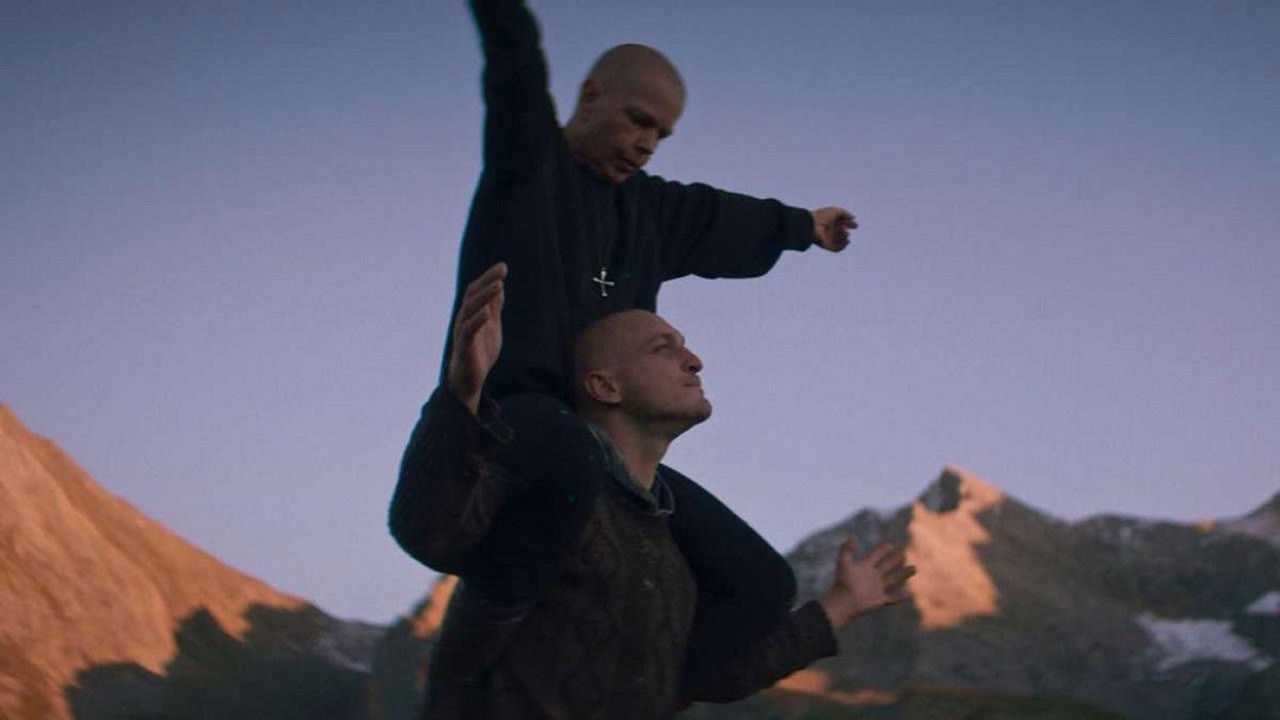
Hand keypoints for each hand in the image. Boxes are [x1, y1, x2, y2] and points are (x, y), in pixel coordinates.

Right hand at [446, 262, 506, 413]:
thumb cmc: (480, 352)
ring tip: (498, 285)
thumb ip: (494, 308)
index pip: (478, 290)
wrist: (469, 379)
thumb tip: (499, 287)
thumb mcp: (492, 326)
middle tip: (501, 269)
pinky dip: (478, 320)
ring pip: (471, 309)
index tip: (503, 266)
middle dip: (487, 280)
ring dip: (485, 296)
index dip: (489, 277)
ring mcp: (463, 331)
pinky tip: (488, 312)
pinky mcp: (464, 346)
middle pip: (473, 294)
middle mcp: (465, 318)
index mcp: (472, 313)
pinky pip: (469, 330)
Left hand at [811, 206, 856, 251]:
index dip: (850, 224)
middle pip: (842, 233)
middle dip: (845, 232)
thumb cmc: (822, 217)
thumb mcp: (835, 211)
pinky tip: (846, 241)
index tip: (855, 226)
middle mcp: (830, 231)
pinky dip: (843, 246)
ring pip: (841, 240)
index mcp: (831, 222)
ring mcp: (828, 239)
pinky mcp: (827, 246)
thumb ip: (845, 214)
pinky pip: (837, 249)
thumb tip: (853, 218)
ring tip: (841, 232)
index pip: (842, 224)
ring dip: (844, 237)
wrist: (812, 226)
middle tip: (842, 228)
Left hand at [817, 538, 914, 629]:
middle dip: (894, 561)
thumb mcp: (843, 563)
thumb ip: (847, 549)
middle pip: (886, 566)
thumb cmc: (842, 583)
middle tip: (904, 554)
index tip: (889, 545)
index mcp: (864, 567)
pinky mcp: (879, 600)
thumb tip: (853, 536)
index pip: (875, 556)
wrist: (843, 602)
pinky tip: (909, 594)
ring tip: (914, 568)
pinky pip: (892, 598)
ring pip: (893, 579)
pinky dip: (900, 597)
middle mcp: (871, 577)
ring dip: (903, 574)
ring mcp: (876, 588)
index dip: (881, 550)